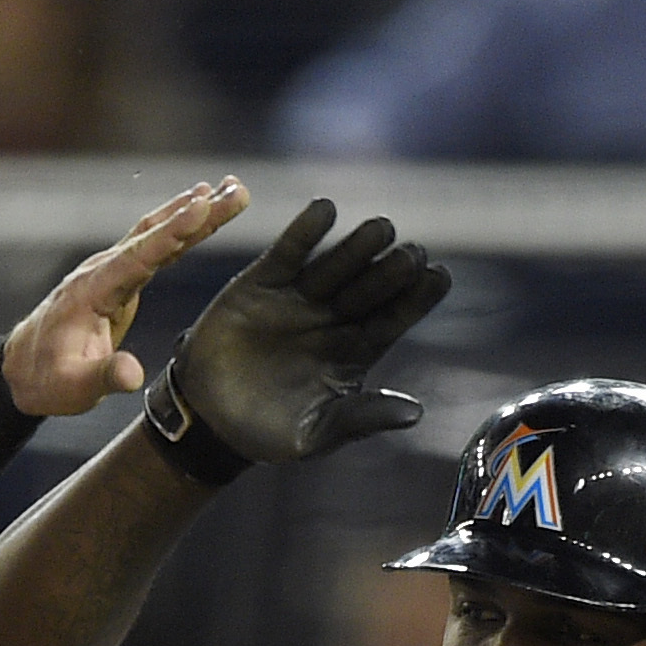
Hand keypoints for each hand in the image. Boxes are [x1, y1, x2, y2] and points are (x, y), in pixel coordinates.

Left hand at [2, 179, 253, 416]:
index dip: (173, 231)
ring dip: (194, 211)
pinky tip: (202, 208)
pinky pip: (156, 245)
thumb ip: (104, 377)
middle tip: (235, 190)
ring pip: (157, 233)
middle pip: (155, 234)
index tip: (202, 206)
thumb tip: (132, 375)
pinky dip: (181, 226)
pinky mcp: (120, 277)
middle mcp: (102, 270)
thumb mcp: (74, 387)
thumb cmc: (48, 379)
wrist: (23, 368)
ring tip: (231, 189)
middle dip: (197, 212)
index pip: (140, 255)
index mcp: (92, 290)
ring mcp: (110, 270)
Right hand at [170, 198, 453, 462]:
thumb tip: (415, 414)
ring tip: (383, 228)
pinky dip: (305, 231)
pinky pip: (289, 252)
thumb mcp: (317, 435)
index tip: (438, 278)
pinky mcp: (263, 283)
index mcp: (354, 351)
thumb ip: (361, 419)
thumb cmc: (268, 433)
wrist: (207, 419)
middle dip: (393, 270)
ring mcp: (300, 297)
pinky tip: (325, 210)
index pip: (394, 318)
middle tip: (413, 254)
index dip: (416, 298)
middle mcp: (334, 317)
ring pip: (336, 264)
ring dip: (359, 246)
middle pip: (371, 286)